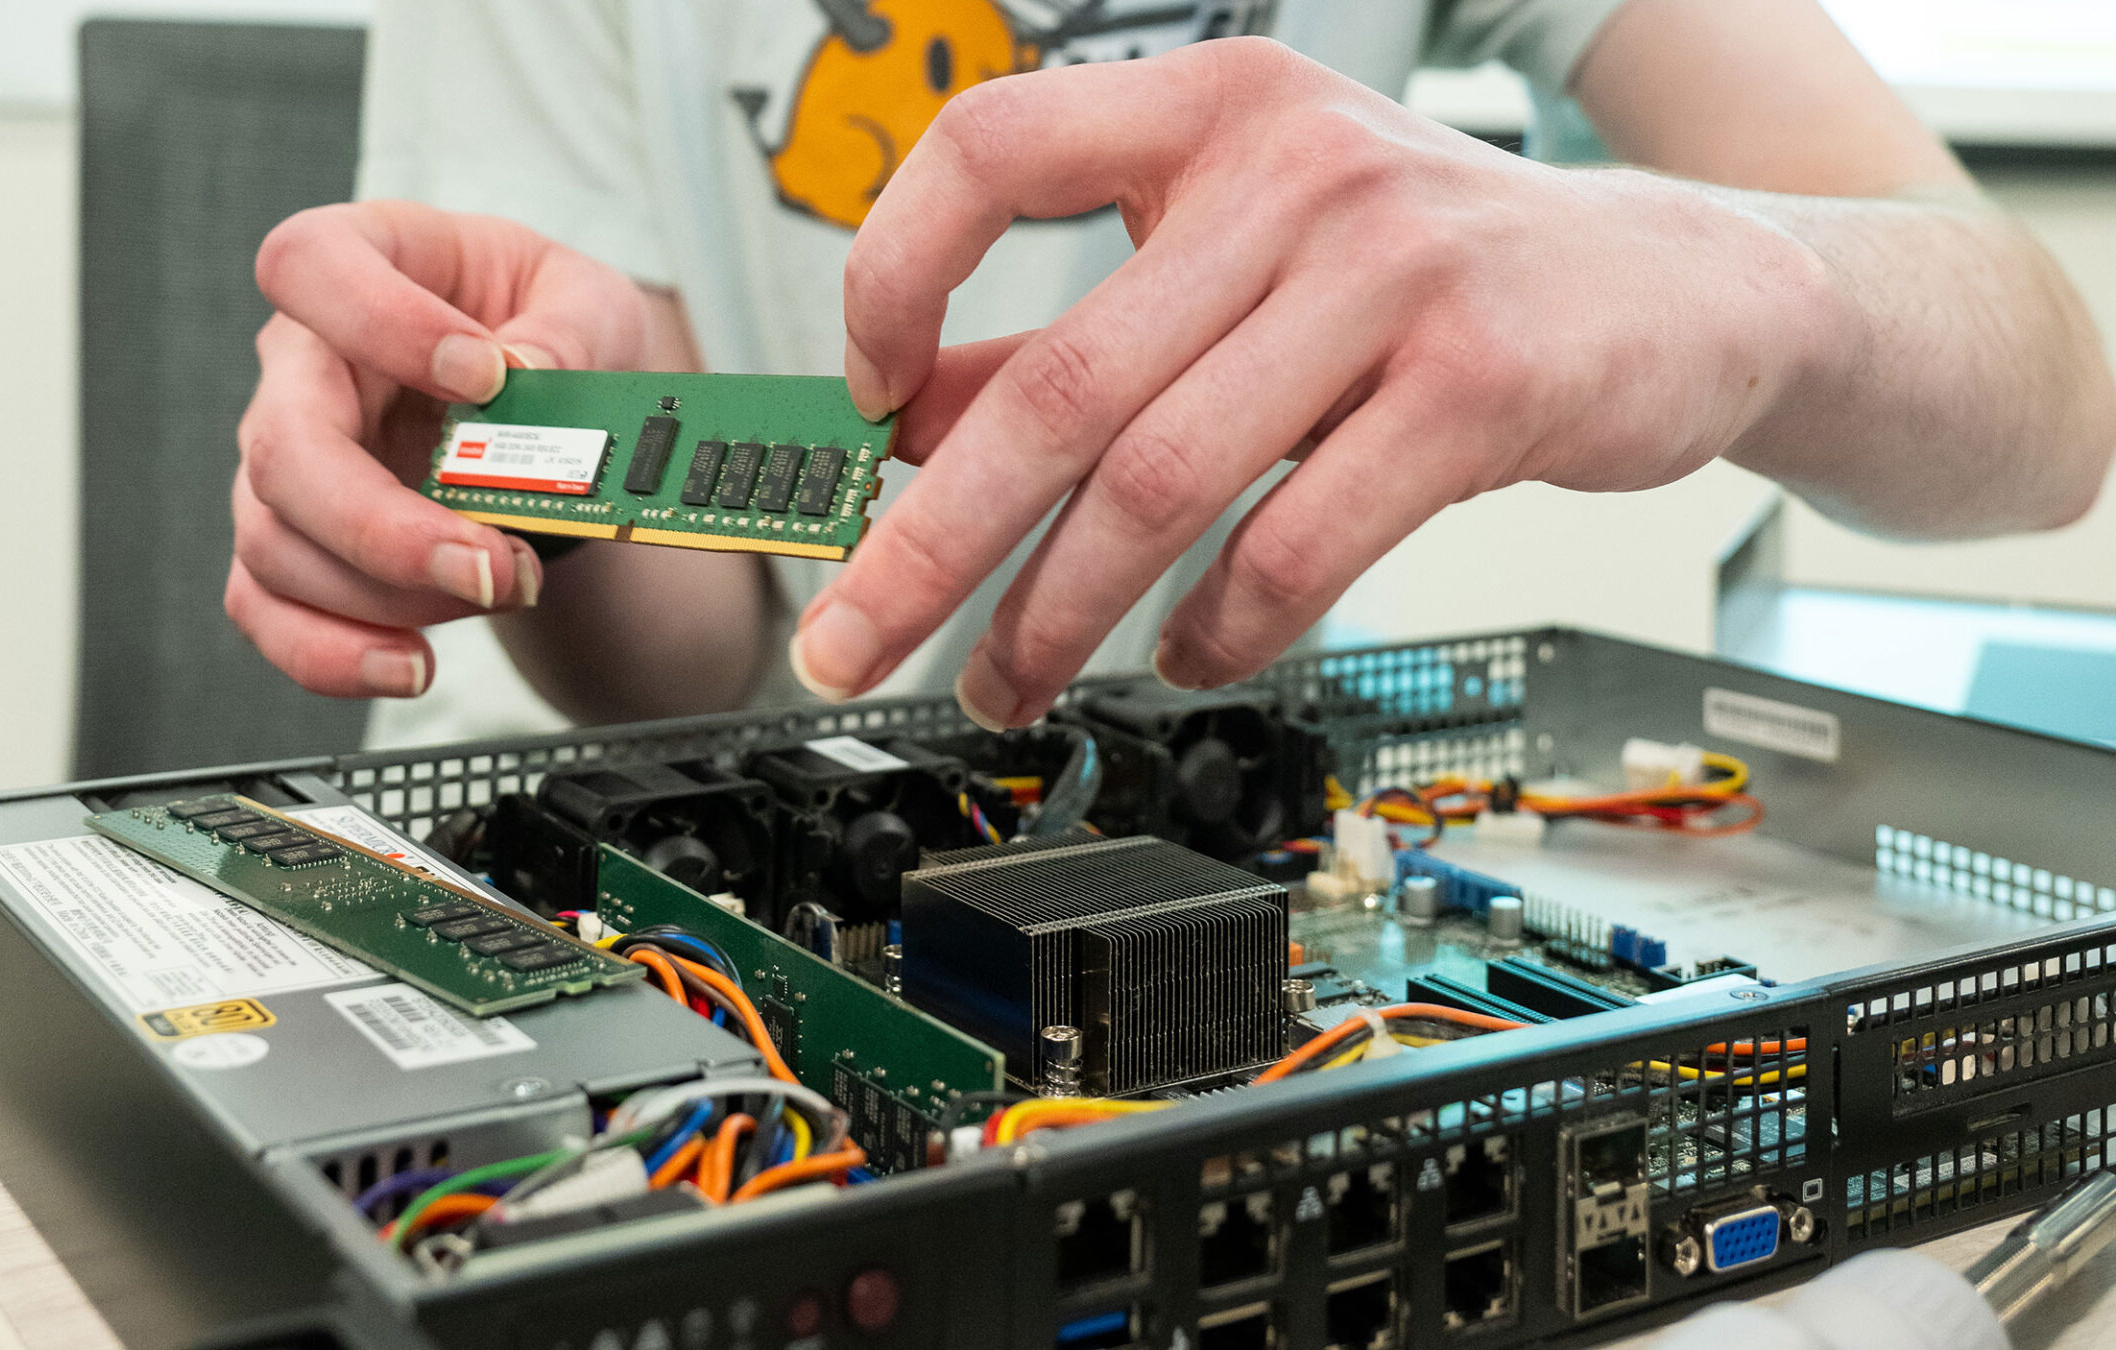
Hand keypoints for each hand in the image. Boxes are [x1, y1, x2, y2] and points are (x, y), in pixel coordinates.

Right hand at [231, 200, 655, 695]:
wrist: (553, 412)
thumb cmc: (551, 331)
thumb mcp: (592, 302)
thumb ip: (570, 331)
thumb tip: (528, 378)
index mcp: (361, 265)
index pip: (309, 265)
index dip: (380, 322)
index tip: (483, 377)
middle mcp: (303, 367)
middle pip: (280, 447)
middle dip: (385, 526)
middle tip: (493, 563)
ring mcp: (289, 464)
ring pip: (277, 544)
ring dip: (390, 594)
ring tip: (503, 591)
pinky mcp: (299, 547)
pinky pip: (270, 611)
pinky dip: (332, 654)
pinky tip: (411, 665)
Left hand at [791, 37, 1840, 727]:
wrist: (1678, 287)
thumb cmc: (1430, 275)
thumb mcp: (1246, 263)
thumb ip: (1082, 333)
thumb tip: (906, 432)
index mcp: (1211, 112)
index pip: (991, 148)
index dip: (891, 274)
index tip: (859, 401)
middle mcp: (1292, 170)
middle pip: (1058, 381)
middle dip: (931, 538)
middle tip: (852, 639)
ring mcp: (1391, 274)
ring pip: (1163, 480)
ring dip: (1059, 613)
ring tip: (1006, 681)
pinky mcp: (1476, 386)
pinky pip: (1297, 539)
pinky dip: (1218, 624)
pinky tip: (1186, 655)